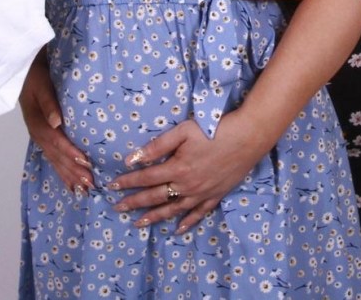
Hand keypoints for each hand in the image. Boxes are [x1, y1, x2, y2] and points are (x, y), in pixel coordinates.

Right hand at [19, 54, 93, 194]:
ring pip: (55, 160)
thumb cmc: (36, 75)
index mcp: (37, 121)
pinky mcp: (43, 136)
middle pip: (56, 155)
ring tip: (83, 189)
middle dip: (73, 170)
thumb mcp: (41, 85)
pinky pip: (53, 157)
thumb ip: (48, 103)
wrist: (24, 71)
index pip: (56, 140)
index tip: (85, 162)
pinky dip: (62, 170)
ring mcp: (40, 136)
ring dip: (68, 174)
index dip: (70, 152)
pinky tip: (70, 183)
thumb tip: (56, 121)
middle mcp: (38, 132)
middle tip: (90, 183)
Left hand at [109, 111, 266, 232]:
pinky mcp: (216, 195)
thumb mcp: (184, 131)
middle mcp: (187, 186)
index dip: (128, 182)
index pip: (146, 177)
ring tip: (138, 223)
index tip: (112, 186)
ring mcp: (202, 193)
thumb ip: (158, 146)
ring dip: (154, 217)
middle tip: (117, 208)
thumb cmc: (215, 129)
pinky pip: (198, 214)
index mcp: (177, 168)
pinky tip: (177, 230)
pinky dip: (187, 223)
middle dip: (134, 202)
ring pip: (173, 210)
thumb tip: (133, 159)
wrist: (248, 137)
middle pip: (155, 197)